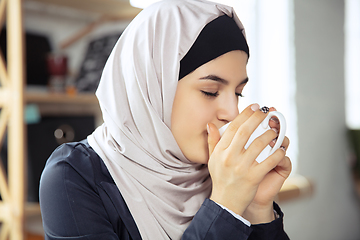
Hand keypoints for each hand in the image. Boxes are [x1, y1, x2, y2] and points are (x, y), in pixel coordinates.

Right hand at [207, 104, 290, 221]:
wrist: (226, 202)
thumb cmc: (221, 179)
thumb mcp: (212, 159)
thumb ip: (212, 141)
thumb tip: (210, 124)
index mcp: (220, 151)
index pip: (233, 127)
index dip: (245, 115)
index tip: (255, 106)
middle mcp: (229, 157)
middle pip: (245, 131)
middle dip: (258, 118)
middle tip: (267, 112)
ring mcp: (241, 167)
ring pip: (259, 144)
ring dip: (270, 134)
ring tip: (275, 131)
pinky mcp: (253, 177)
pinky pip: (269, 161)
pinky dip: (277, 153)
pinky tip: (281, 148)